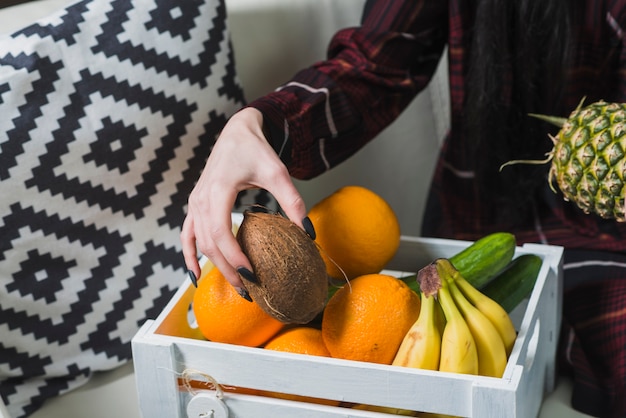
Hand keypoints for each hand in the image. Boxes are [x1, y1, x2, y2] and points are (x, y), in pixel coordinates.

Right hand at [181, 108, 306, 292]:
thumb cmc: (256, 150)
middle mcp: (200, 199)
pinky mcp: (195, 206)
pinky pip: (187, 235)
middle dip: (227, 269)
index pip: (220, 231)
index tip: (251, 274)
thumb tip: (308, 234)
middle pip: (209, 243)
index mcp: (217, 190)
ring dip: (214, 266)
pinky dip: (189, 256)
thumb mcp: (278, 173)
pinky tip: (195, 275)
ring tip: (235, 286)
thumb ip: (293, 202)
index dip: (233, 255)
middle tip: (249, 290)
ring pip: (198, 242)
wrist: (237, 133)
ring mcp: (194, 203)